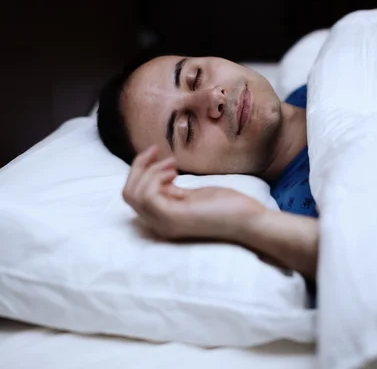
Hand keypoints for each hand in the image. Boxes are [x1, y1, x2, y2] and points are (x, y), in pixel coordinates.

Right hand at [122, 145, 267, 240]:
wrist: (248, 220)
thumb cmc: (226, 206)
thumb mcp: (192, 195)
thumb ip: (172, 189)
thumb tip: (156, 173)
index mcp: (162, 218)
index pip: (133, 197)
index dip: (139, 171)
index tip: (156, 154)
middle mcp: (159, 224)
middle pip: (127, 195)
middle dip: (138, 167)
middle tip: (156, 151)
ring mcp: (165, 223)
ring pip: (133, 194)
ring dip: (149, 171)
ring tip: (173, 164)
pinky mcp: (173, 218)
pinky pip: (147, 196)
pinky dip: (156, 178)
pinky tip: (174, 172)